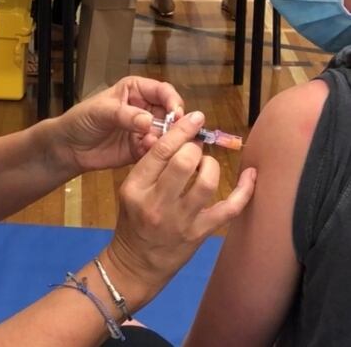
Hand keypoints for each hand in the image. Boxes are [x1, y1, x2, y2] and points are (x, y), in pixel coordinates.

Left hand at [54, 76, 183, 171]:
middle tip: (171, 133)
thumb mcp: (100, 111)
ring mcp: (145, 130)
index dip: (172, 101)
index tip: (176, 114)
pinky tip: (144, 151)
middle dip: (174, 124)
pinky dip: (155, 152)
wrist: (68, 147)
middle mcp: (145, 108)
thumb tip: (149, 121)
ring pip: (167, 134)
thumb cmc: (81, 120)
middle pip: (171, 114)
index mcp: (136, 90)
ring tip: (151, 143)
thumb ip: (125, 115)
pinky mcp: (141, 149)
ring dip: (165, 140)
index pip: (163, 91)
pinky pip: (156, 150)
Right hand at [102, 112, 256, 305]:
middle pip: (185, 161)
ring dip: (211, 165)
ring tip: (206, 165)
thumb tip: (177, 135)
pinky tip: (251, 176)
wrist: (136, 263)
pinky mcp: (200, 232)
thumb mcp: (130, 191)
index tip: (195, 118)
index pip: (161, 151)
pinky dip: (245, 191)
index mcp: (135, 188)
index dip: (181, 130)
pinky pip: (230, 208)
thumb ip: (150, 166)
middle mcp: (157, 203)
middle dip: (195, 148)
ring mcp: (181, 220)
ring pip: (207, 181)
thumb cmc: (133, 222)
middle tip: (194, 150)